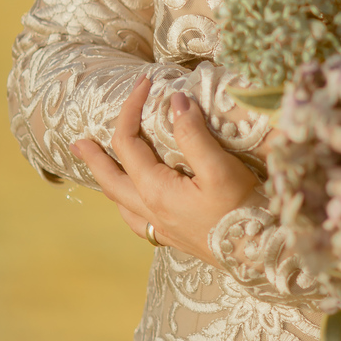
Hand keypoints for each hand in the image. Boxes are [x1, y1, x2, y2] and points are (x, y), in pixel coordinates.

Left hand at [71, 76, 260, 262]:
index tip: (144, 84)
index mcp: (156, 190)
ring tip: (101, 168)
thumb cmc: (242, 211)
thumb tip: (175, 101)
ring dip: (107, 180)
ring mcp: (161, 228)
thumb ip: (194, 135)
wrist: (261, 255)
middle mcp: (151, 211)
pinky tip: (135, 203)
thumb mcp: (220, 169)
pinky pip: (137, 220)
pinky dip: (128, 205)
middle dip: (95, 156)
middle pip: (110, 179)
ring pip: (121, 202)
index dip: (130, 110)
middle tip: (79, 141)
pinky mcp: (176, 237)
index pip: (127, 143)